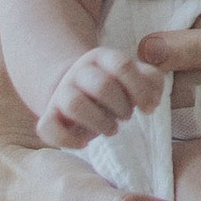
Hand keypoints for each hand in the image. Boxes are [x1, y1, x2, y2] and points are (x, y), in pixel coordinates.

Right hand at [36, 43, 164, 149]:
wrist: (78, 93)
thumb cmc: (114, 89)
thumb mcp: (133, 79)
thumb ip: (150, 81)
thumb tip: (153, 100)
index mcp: (102, 58)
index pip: (122, 65)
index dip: (140, 89)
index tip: (149, 108)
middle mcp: (79, 72)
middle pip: (102, 86)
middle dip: (121, 106)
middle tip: (126, 116)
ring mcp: (61, 93)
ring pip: (74, 104)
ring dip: (99, 122)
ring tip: (112, 129)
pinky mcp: (47, 115)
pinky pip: (47, 127)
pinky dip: (67, 139)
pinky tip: (84, 143)